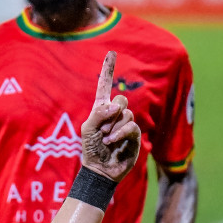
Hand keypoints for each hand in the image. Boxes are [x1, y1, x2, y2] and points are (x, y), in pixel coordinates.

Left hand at [80, 52, 140, 182]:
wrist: (99, 170)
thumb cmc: (90, 149)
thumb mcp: (88, 129)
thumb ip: (98, 113)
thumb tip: (116, 105)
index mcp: (101, 110)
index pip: (105, 86)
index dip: (108, 70)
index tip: (111, 52)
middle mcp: (115, 115)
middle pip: (121, 99)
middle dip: (111, 113)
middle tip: (103, 128)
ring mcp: (126, 124)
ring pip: (127, 114)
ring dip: (114, 127)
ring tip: (106, 139)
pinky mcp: (134, 135)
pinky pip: (131, 126)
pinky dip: (120, 133)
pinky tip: (112, 142)